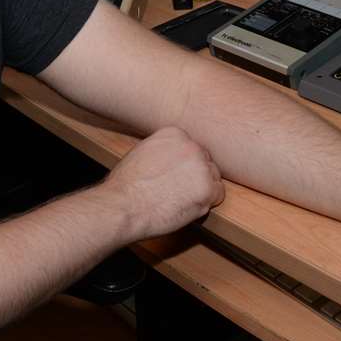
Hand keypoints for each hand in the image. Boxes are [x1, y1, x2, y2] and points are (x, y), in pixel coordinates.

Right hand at [103, 126, 224, 240]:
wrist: (123, 205)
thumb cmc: (125, 186)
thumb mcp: (142, 153)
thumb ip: (164, 152)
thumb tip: (173, 160)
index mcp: (174, 134)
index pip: (191, 148)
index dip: (185, 166)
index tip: (175, 176)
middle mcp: (191, 146)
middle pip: (205, 161)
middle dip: (195, 176)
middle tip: (178, 191)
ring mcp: (201, 167)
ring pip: (213, 177)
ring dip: (202, 189)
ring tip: (179, 200)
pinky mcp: (207, 189)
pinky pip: (218, 194)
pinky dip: (206, 203)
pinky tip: (187, 206)